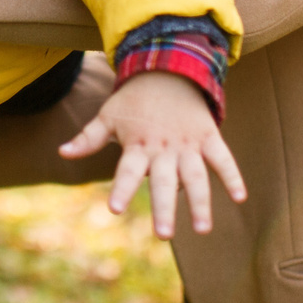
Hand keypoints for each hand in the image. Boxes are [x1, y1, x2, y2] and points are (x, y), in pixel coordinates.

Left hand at [58, 71, 246, 238]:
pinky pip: (222, 158)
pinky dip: (232, 176)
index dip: (122, 188)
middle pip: (164, 182)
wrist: (168, 67)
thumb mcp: (108, 115)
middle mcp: (163, 148)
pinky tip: (240, 198)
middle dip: (163, 209)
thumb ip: (88, 138)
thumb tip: (62, 153)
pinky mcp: (208, 136)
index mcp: (138, 145)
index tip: (115, 209)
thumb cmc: (134, 98)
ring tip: (202, 230)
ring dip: (200, 203)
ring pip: (196, 177)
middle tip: (163, 235)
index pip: (127, 171)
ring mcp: (188, 143)